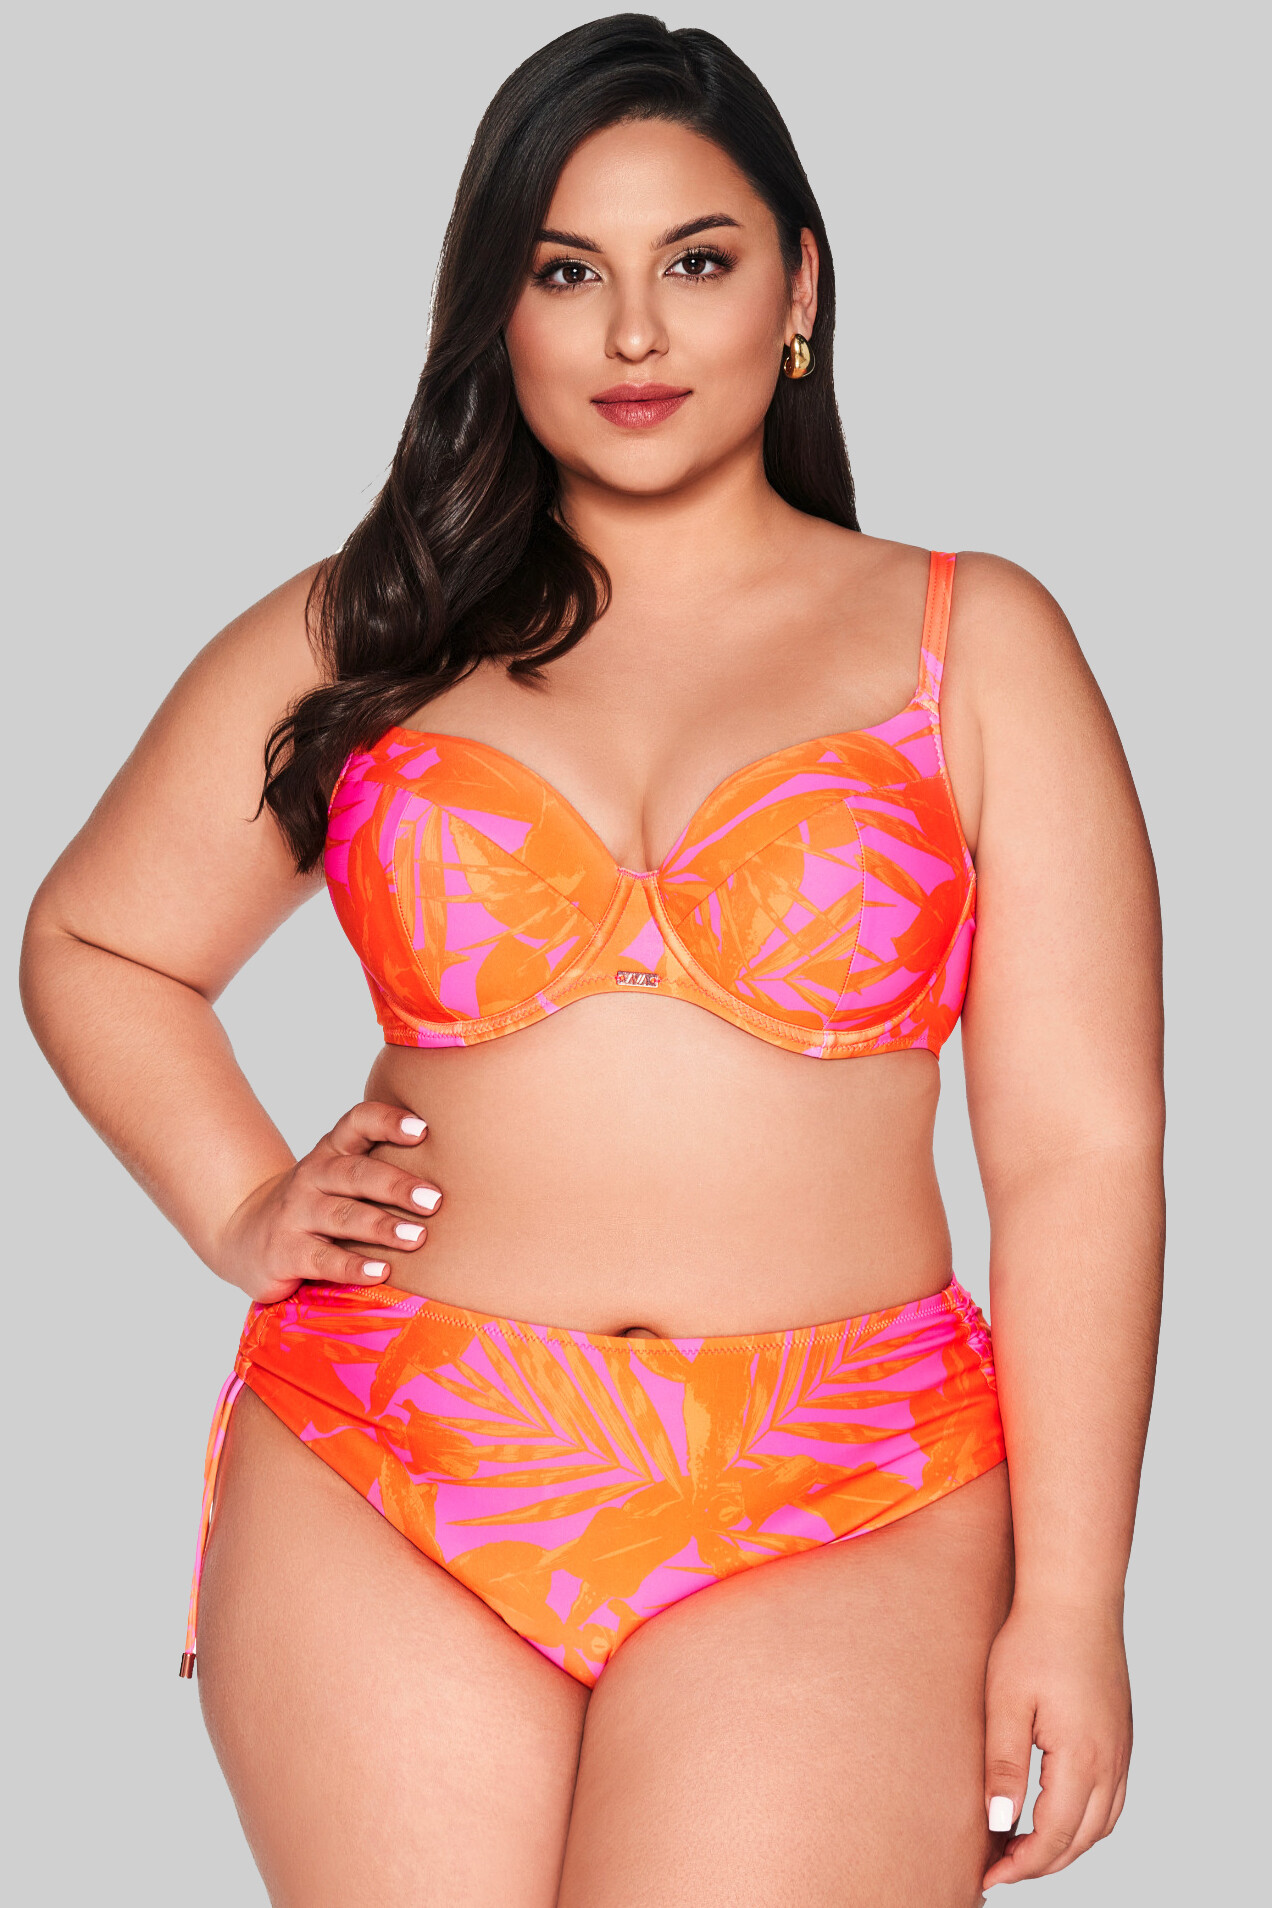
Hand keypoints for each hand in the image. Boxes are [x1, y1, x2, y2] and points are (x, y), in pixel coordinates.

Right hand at [215, 1101, 439, 1303]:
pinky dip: (353, 1265)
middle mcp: (313, 1177)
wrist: (245, 1236)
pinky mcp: (286, 1251)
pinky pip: (323, 1258)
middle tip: (435, 1200)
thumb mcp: (341, 1179)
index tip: (422, 1129)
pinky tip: (381, 1270)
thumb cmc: (316, 1205)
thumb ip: (383, 1169)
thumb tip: (461, 1170)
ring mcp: (296, 1213)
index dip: (387, 1121)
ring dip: (382, 1226)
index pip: (357, 1122)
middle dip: (397, 1185)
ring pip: (342, 1215)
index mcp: (332, 1152)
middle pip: (356, 1173)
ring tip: (417, 1237)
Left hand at [982, 1599, 1131, 1888]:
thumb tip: (998, 1826)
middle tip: (999, 1868)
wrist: (1074, 1595)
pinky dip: (1086, 1820)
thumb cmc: (1034, 1640)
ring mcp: (1121, 1749)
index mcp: (1082, 1758)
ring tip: (1023, 1848)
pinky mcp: (1120, 1735)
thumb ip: (1003, 1767)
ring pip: (1102, 1824)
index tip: (989, 1875)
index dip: (1021, 1865)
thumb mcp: (1005, 1702)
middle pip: (1082, 1840)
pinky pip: (1111, 1799)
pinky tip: (1056, 1814)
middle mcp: (1110, 1761)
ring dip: (1066, 1845)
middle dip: (1042, 1863)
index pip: (1055, 1837)